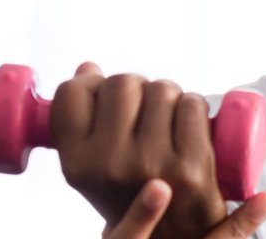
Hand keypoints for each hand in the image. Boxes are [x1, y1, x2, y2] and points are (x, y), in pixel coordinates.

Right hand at [53, 62, 265, 238]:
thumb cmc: (132, 196)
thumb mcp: (96, 169)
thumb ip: (84, 122)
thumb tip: (86, 69)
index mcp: (77, 165)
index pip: (71, 94)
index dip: (90, 85)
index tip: (103, 93)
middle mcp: (110, 165)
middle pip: (122, 83)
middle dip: (137, 88)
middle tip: (146, 112)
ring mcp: (152, 164)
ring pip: (162, 90)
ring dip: (170, 98)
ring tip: (169, 123)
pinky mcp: (192, 166)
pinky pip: (192, 106)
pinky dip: (194, 108)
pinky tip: (191, 125)